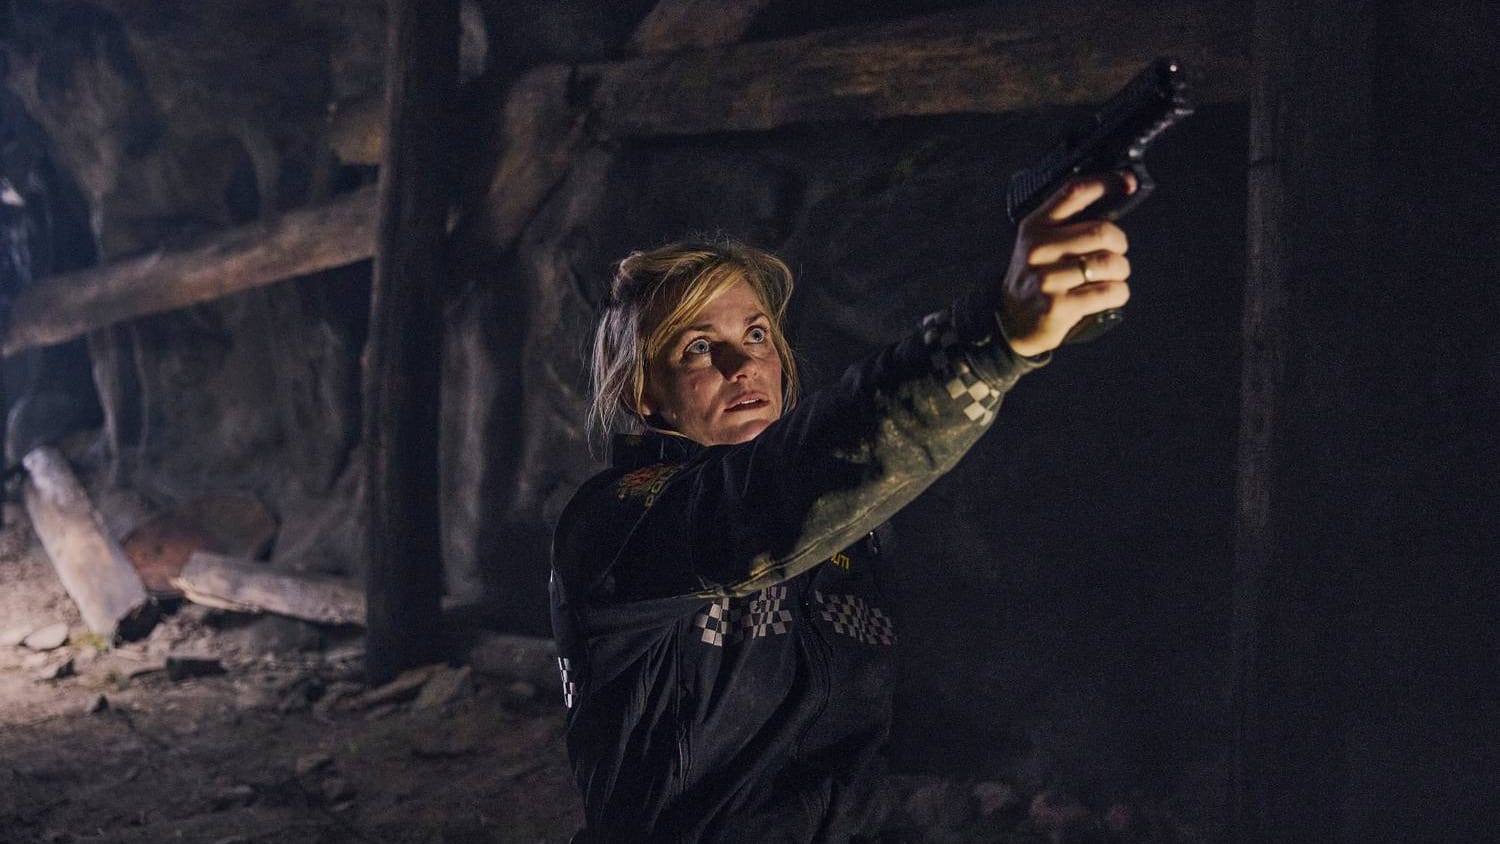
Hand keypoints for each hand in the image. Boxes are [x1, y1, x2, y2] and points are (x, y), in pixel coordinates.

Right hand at [997, 173, 1134, 356]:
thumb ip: (1068, 223)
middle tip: (1114, 255)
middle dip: (1119, 245)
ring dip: (1120, 272)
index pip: (1074, 192)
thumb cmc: (1037, 278)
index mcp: (1035, 227)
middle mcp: (1038, 249)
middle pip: (1102, 232)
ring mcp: (1048, 279)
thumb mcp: (1039, 244)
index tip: (1127, 184)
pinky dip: (1119, 293)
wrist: (1012, 322)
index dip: (1106, 183)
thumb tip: (1118, 196)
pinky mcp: (1059, 306)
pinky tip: (1110, 295)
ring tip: (1111, 278)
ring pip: (1109, 263)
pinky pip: (1108, 292)